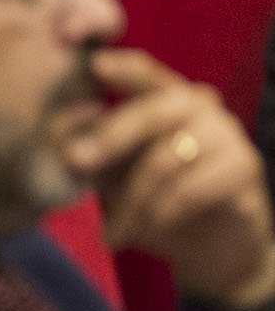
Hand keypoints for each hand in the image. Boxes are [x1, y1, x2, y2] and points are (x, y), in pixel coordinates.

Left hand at [66, 49, 274, 310]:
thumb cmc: (150, 199)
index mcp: (163, 92)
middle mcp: (199, 103)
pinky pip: (192, 189)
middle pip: (151, 111)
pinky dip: (160, 214)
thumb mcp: (111, 173)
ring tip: (112, 231)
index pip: (141, 69)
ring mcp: (227, 133)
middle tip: (74, 161)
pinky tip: (142, 234)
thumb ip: (91, 151)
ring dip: (133, 200)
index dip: (117, 63)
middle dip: (109, 137)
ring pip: (166, 159)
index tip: (88, 61)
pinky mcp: (244, 167)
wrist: (211, 249)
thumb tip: (67, 146)